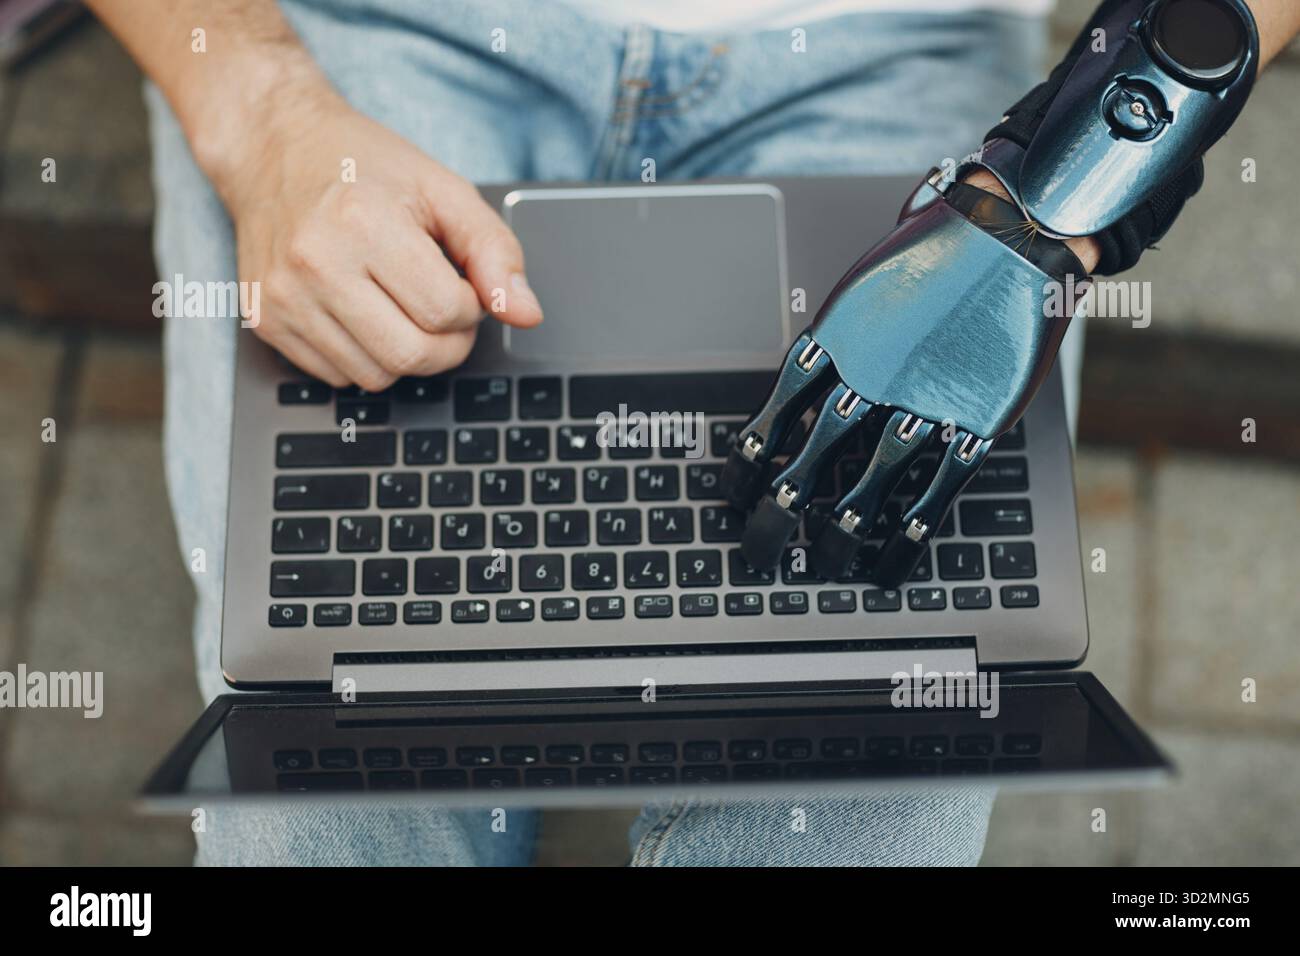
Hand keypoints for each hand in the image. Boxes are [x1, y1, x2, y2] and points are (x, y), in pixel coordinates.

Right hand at [204, 78, 541, 389]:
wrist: (273, 146)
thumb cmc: (362, 165)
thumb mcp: (442, 189)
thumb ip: (494, 251)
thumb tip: (526, 314)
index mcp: (363, 223)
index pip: (445, 312)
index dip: (471, 307)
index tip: (462, 283)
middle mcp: (315, 263)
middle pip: (411, 356)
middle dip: (447, 344)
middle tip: (445, 310)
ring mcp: (283, 297)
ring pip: (375, 377)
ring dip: (405, 354)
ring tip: (401, 305)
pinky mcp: (264, 320)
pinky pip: (337, 377)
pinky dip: (364, 357)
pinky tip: (363, 312)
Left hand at [722, 167, 1092, 583]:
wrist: (1015, 230)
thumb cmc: (938, 244)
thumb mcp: (868, 279)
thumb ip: (840, 326)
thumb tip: (815, 354)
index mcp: (834, 341)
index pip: (774, 415)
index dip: (751, 462)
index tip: (734, 492)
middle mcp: (869, 379)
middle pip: (808, 461)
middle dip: (778, 513)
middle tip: (759, 547)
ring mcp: (922, 405)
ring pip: (866, 486)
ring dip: (839, 531)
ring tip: (821, 560)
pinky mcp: (973, 424)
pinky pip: (933, 494)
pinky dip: (907, 535)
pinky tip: (886, 560)